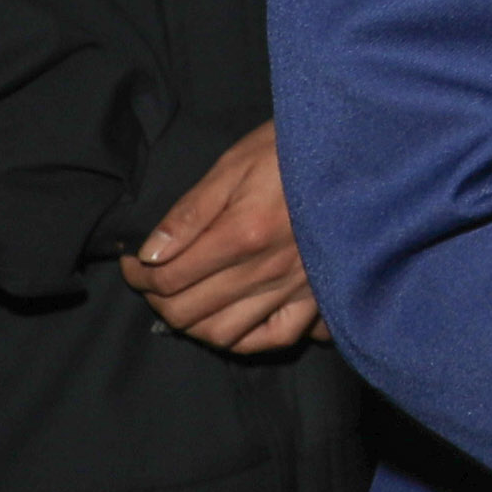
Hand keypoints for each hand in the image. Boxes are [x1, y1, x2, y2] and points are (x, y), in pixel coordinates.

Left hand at [124, 121, 321, 353]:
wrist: (357, 151)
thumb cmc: (290, 152)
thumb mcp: (234, 166)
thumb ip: (189, 213)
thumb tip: (149, 253)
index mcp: (242, 235)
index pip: (168, 278)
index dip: (138, 275)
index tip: (134, 261)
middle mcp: (266, 271)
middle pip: (188, 313)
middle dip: (158, 299)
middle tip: (154, 279)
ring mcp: (294, 289)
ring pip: (224, 335)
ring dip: (192, 323)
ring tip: (186, 299)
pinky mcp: (317, 295)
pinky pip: (274, 338)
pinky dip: (245, 339)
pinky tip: (232, 320)